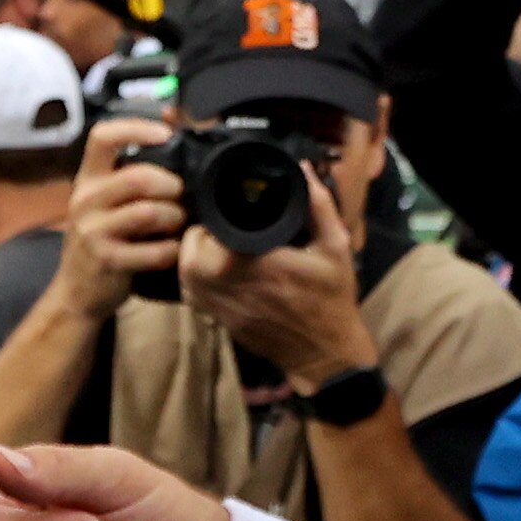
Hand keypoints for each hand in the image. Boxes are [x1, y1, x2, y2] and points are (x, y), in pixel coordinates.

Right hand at [52, 118, 183, 320]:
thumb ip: (131, 171)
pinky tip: (171, 250)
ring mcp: (93, 232)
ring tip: (177, 222)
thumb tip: (171, 122)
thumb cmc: (102, 238)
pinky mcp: (107, 261)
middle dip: (171, 185)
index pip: (103, 137)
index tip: (166, 134)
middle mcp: (85, 200)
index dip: (137, 128)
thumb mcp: (106, 201)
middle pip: (138, 177)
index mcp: (88, 179)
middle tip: (180, 195)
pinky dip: (171, 250)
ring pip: (148, 213)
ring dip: (174, 217)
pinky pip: (154, 251)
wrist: (77, 291)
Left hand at [180, 166, 379, 391]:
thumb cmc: (332, 298)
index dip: (214, 214)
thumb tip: (300, 167)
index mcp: (257, 264)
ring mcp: (222, 308)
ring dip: (193, 255)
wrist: (325, 352)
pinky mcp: (219, 322)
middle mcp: (232, 286)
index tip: (227, 205)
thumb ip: (318, 205)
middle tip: (219, 224)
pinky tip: (212, 269)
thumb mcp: (336, 246)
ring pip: (184, 274)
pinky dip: (193, 279)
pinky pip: (191, 295)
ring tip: (214, 243)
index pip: (212, 232)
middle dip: (201, 233)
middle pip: (190, 252)